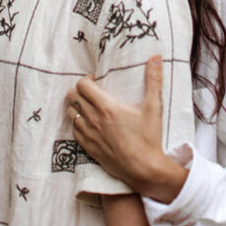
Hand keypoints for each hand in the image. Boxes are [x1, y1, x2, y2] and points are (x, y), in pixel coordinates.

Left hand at [65, 55, 169, 193]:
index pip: (82, 85)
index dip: (86, 79)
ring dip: (75, 106)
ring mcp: (88, 134)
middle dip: (78, 90)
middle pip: (72, 96)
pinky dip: (77, 123)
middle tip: (89, 91)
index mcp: (106, 107)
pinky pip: (73, 130)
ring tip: (86, 105)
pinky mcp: (88, 147)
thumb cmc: (149, 138)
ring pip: (70, 113)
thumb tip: (155, 57)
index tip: (95, 80)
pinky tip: (87, 122)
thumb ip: (153, 80)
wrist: (144, 169)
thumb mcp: (153, 107)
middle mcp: (93, 119)